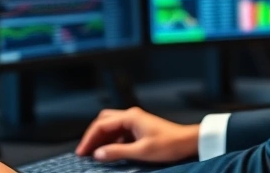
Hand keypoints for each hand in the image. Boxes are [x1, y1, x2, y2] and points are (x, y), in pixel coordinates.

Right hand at [75, 107, 198, 163]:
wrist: (188, 142)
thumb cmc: (168, 144)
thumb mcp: (141, 151)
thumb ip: (117, 152)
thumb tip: (97, 154)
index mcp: (130, 117)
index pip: (101, 125)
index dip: (89, 139)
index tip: (81, 152)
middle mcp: (130, 115)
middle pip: (103, 121)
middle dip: (92, 135)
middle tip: (85, 151)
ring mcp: (135, 121)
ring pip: (111, 127)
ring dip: (101, 139)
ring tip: (94, 153)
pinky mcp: (139, 129)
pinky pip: (119, 133)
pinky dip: (111, 142)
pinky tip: (109, 153)